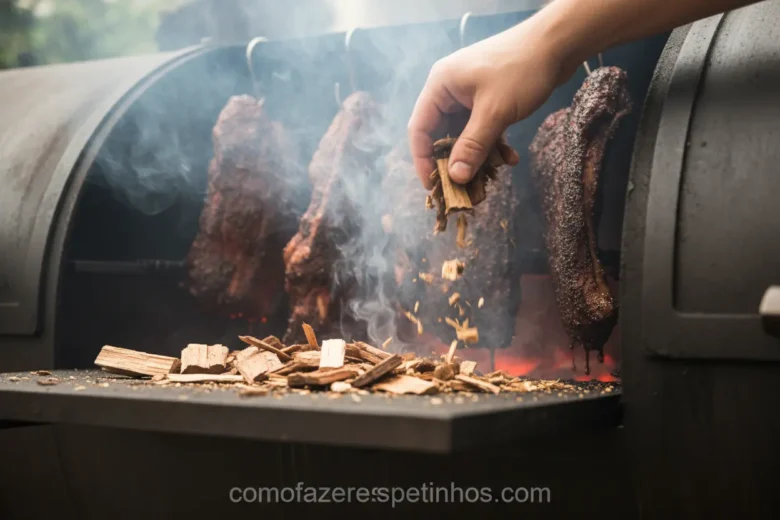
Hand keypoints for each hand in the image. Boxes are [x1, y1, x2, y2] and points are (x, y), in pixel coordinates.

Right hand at [408, 18, 573, 187]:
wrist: (557, 44)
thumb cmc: (520, 71)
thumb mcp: (494, 112)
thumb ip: (473, 146)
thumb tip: (455, 178)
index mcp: (440, 86)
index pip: (419, 129)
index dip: (423, 160)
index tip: (434, 186)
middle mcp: (450, 90)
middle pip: (442, 134)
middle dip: (455, 162)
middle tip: (464, 188)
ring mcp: (470, 94)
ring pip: (465, 135)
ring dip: (478, 156)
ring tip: (491, 177)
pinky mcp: (488, 99)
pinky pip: (482, 129)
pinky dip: (493, 144)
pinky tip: (509, 158)